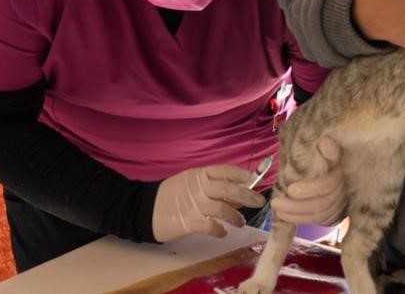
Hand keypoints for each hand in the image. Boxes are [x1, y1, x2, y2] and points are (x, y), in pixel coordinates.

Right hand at [152, 165, 266, 241]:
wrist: (145, 209)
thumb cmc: (172, 196)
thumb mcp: (192, 184)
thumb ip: (214, 187)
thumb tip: (240, 193)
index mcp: (199, 174)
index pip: (224, 170)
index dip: (241, 174)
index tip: (255, 180)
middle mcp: (198, 187)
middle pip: (227, 188)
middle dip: (246, 195)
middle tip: (259, 202)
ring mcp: (193, 204)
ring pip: (221, 208)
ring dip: (235, 216)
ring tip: (240, 223)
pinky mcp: (188, 222)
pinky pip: (209, 226)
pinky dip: (219, 230)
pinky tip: (222, 233)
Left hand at [271, 136, 346, 224]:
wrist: (322, 165)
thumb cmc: (317, 155)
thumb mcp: (320, 148)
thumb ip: (324, 148)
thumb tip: (325, 142)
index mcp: (338, 171)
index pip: (329, 184)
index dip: (310, 189)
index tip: (290, 190)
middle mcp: (341, 189)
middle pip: (322, 203)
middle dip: (296, 205)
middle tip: (275, 202)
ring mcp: (338, 203)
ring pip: (318, 214)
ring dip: (294, 214)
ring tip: (276, 208)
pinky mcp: (331, 214)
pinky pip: (315, 220)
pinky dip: (298, 219)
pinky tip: (283, 215)